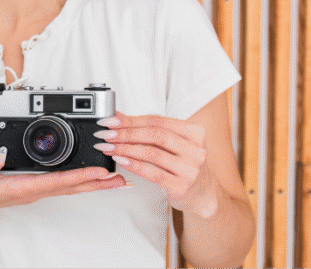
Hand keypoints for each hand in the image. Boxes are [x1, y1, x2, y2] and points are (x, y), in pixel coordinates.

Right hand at [0, 151, 128, 235]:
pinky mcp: (32, 187)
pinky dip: (79, 180)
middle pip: (71, 187)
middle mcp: (31, 190)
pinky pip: (62, 184)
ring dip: (93, 183)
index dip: (79, 176)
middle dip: (97, 183)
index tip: (99, 171)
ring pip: (69, 187)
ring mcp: (33, 190)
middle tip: (121, 179)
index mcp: (20, 188)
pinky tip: (88, 177)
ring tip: (114, 179)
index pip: (55, 181)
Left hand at [93, 111, 219, 217]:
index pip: (158, 121)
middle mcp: (196, 150)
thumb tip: (117, 116)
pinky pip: (153, 173)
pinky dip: (134, 165)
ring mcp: (191, 169)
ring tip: (109, 147)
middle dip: (126, 134)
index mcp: (195, 132)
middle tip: (106, 135)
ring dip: (126, 149)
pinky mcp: (182, 187)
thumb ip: (148, 130)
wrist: (204, 195)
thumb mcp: (172, 144)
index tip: (110, 121)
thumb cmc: (184, 165)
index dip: (131, 120)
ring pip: (152, 153)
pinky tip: (120, 160)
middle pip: (155, 135)